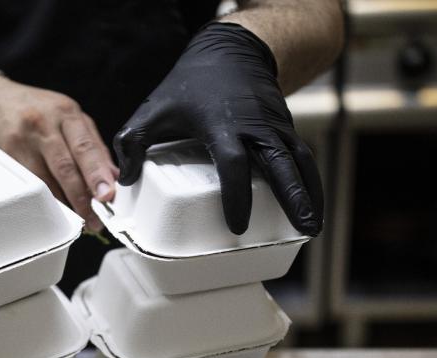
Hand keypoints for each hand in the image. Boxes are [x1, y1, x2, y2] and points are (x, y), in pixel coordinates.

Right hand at [0, 77, 117, 230]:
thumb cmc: (36, 110)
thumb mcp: (69, 116)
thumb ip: (93, 145)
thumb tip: (113, 177)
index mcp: (65, 113)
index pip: (84, 147)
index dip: (97, 174)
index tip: (107, 195)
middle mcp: (42, 126)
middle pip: (64, 168)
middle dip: (82, 198)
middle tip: (95, 219)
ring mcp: (21, 143)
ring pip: (45, 182)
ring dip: (64, 205)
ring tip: (79, 219)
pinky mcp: (5, 159)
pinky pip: (28, 186)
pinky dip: (45, 201)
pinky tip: (55, 209)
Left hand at [114, 23, 322, 236]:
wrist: (231, 51)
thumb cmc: (191, 84)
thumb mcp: (154, 109)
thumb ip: (132, 143)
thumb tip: (123, 181)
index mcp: (222, 125)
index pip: (234, 164)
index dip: (237, 196)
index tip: (238, 225)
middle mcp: (255, 127)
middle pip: (281, 165)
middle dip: (294, 197)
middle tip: (304, 228)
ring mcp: (274, 127)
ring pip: (299, 161)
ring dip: (309, 193)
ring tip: (312, 226)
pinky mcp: (285, 128)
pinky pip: (301, 157)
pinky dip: (310, 180)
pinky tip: (312, 204)